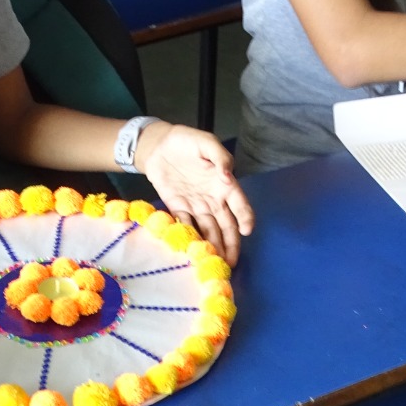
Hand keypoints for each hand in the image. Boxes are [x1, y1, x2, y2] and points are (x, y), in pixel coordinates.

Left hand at [136, 122, 254, 264]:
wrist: (158, 145)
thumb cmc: (187, 141)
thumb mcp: (207, 143)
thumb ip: (220, 158)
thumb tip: (228, 177)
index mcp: (224, 185)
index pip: (240, 204)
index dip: (246, 218)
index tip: (247, 231)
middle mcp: (213, 199)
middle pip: (226, 226)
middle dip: (230, 244)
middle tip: (231, 263)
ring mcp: (196, 206)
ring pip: (208, 231)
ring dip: (213, 247)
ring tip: (214, 264)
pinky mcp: (178, 209)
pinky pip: (186, 226)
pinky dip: (190, 239)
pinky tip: (193, 253)